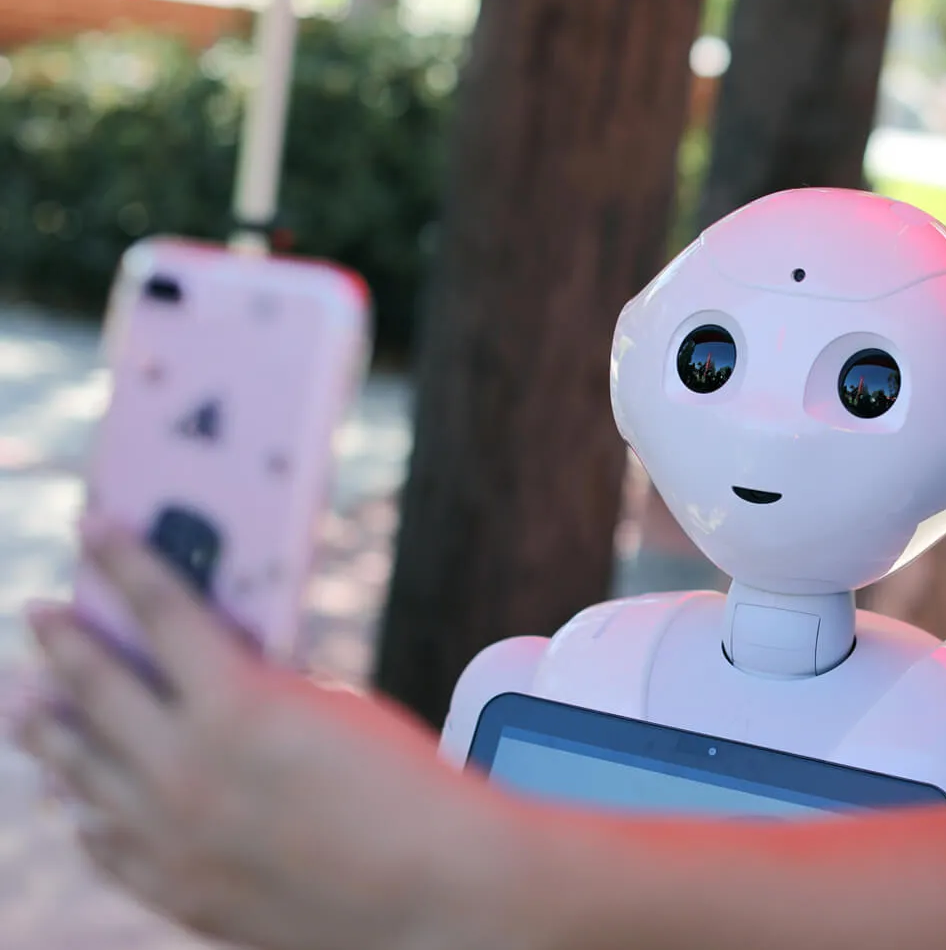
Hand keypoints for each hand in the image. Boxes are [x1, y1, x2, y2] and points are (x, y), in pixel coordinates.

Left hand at [12, 521, 489, 949]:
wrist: (433, 888)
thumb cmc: (403, 783)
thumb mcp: (332, 707)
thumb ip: (259, 685)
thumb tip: (205, 670)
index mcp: (235, 706)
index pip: (158, 610)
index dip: (122, 560)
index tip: (89, 527)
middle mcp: (184, 770)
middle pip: (96, 689)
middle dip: (64, 643)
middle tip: (39, 614)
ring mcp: (171, 838)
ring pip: (81, 770)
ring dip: (50, 729)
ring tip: (27, 704)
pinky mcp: (176, 890)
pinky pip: (105, 842)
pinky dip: (87, 812)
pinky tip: (76, 797)